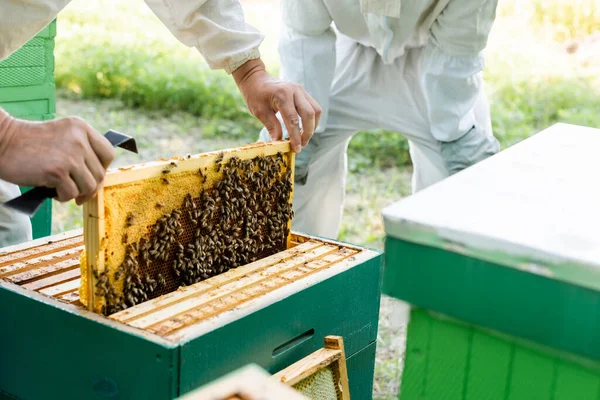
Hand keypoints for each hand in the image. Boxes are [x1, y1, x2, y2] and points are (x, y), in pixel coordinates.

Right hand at [0, 111, 115, 204]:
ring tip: (61, 189)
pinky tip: (52, 191)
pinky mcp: (57, 171)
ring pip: (89, 186)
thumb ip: (81, 149)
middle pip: (100, 173)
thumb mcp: (61, 136)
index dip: (102, 168)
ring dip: (76, 193)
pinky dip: (62, 197)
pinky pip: (71, 193)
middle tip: (77, 191)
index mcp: (81, 127)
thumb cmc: (30, 144)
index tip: (91, 176)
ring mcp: (69, 155)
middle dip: (89, 186)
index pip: (108, 153)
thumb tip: (98, 178)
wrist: (0, 143)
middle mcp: (79, 139)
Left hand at [233, 58, 321, 152]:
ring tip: (304, 137)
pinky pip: (314, 107)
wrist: (256, 78)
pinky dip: (312, 119)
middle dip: (308, 132)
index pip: (293, 120)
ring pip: (316, 110)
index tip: (296, 149)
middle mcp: (295, 91)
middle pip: (309, 114)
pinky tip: (305, 128)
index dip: (296, 137)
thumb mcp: (259, 112)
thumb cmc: (255, 94)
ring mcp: (301, 90)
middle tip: (302, 145)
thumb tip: (279, 143)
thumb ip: (272, 126)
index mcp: (282, 95)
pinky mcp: (303, 92)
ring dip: (313, 126)